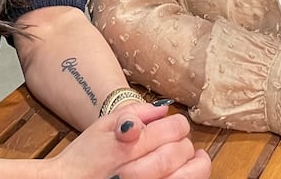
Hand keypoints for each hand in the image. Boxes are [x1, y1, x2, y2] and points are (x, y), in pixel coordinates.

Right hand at [53, 102, 210, 178]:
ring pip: (187, 177)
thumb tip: (162, 109)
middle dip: (185, 143)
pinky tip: (185, 173)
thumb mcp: (102, 126)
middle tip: (181, 140)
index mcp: (127, 147)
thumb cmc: (85, 157)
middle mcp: (137, 172)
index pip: (172, 130)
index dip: (179, 124)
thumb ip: (133, 113)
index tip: (177, 124)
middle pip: (180, 152)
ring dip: (195, 165)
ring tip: (195, 158)